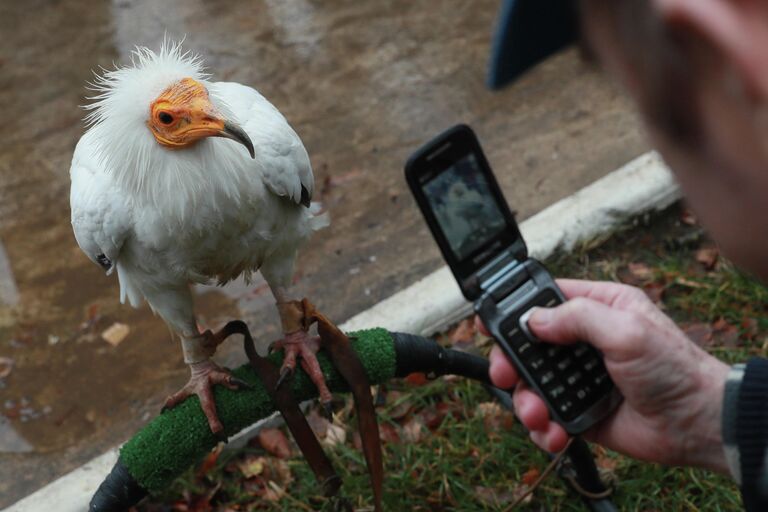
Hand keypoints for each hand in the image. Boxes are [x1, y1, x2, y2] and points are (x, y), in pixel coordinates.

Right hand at [480, 279, 729, 472]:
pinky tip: (555, 433)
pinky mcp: (579, 411)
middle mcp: (584, 341)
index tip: (491, 324)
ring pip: (531, 385)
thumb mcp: (626, 328)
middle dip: (511, 363)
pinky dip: (544, 428)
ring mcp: (579, 377)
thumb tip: (533, 320)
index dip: (516, 310)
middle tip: (506, 374)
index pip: (545, 300)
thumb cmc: (674, 367)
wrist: (697, 423)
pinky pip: (547, 417)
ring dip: (526, 402)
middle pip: (528, 346)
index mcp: (598, 308)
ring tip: (538, 415)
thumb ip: (577, 317)